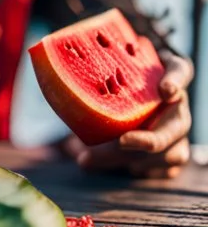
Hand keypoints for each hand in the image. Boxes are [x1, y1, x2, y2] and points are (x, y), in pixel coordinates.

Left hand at [63, 52, 192, 178]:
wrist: (125, 99)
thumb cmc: (117, 77)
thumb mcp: (110, 66)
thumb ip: (95, 63)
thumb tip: (45, 55)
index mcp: (168, 74)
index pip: (180, 72)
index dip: (176, 81)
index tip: (165, 90)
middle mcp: (178, 104)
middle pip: (177, 126)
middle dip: (151, 138)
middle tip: (122, 140)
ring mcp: (178, 131)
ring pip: (169, 153)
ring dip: (130, 159)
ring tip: (91, 159)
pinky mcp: (172, 153)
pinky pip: (163, 171)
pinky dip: (136, 171)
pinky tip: (109, 168)